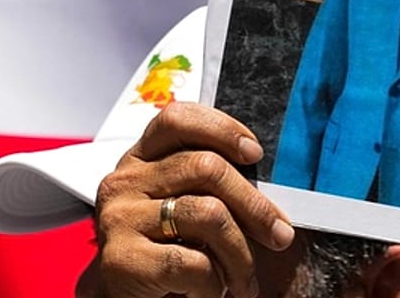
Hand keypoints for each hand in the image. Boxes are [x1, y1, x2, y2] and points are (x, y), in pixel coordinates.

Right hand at [78, 102, 295, 297]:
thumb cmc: (163, 251)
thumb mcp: (182, 208)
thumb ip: (210, 186)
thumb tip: (272, 187)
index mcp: (140, 159)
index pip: (177, 119)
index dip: (221, 128)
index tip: (255, 153)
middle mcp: (125, 182)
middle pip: (207, 167)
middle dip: (255, 206)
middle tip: (280, 235)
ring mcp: (120, 218)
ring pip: (209, 215)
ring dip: (241, 256)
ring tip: (245, 280)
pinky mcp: (121, 259)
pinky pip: (192, 263)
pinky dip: (214, 284)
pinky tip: (210, 292)